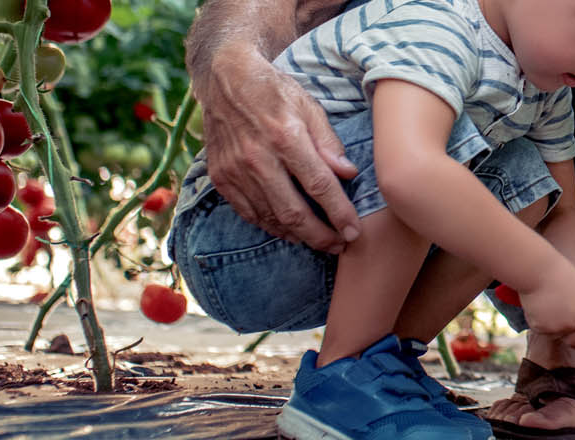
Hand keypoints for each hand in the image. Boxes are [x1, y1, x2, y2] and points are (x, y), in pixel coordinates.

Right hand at [193, 45, 360, 252]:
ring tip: (320, 242)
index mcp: (285, 137)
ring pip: (271, 218)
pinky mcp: (220, 177)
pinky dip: (271, 227)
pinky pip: (248, 213)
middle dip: (321, 236)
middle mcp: (257, 157)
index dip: (339, 213)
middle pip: (294, 212)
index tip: (354, 231)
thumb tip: (349, 174)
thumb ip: (329, 143)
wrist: (225, 79)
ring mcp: (235, 170)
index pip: (319, 186)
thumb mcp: (310, 107)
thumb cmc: (274, 91)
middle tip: (340, 245)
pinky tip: (289, 231)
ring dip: (298, 236)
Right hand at [520, 264, 574, 354]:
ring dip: (554, 329)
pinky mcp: (545, 328)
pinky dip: (541, 324)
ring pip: (559, 337)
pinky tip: (539, 307)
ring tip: (548, 308)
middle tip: (560, 321)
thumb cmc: (560, 275)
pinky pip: (544, 332)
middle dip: (570, 335)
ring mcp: (562, 326)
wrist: (538, 270)